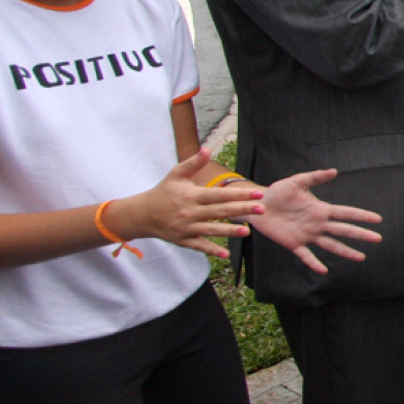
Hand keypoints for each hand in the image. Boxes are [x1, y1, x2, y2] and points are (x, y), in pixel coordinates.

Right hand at [108, 150, 261, 259]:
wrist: (142, 214)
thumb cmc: (164, 192)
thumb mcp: (176, 174)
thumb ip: (193, 163)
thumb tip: (207, 148)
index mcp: (192, 195)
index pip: (219, 195)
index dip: (239, 194)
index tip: (257, 194)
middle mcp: (190, 212)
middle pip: (220, 211)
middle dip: (242, 210)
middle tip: (262, 210)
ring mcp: (187, 228)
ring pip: (212, 230)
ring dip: (230, 231)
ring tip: (247, 231)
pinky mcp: (183, 240)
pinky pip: (199, 246)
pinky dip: (212, 250)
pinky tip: (226, 254)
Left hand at [246, 167, 382, 274]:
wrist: (258, 205)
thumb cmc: (278, 192)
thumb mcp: (297, 181)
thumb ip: (315, 177)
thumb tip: (334, 171)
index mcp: (321, 209)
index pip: (346, 213)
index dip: (361, 216)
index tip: (377, 219)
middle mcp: (318, 224)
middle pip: (344, 230)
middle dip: (361, 234)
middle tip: (377, 239)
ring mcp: (307, 235)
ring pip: (331, 245)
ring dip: (345, 251)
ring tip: (361, 257)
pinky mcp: (294, 244)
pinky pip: (306, 256)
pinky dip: (314, 263)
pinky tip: (323, 270)